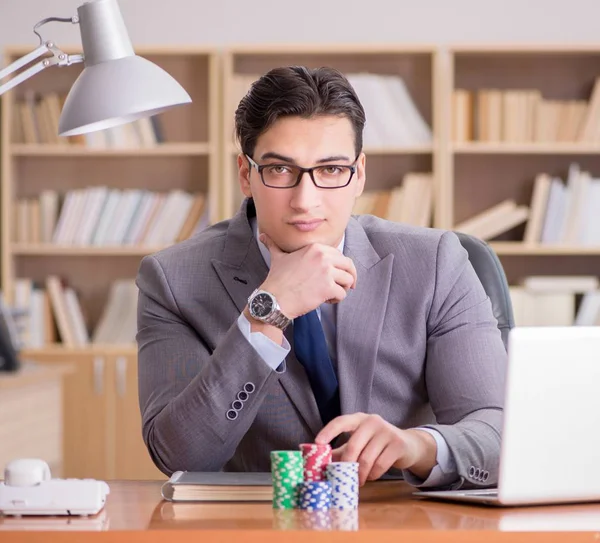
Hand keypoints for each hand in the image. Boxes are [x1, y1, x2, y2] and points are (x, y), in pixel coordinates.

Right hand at [259, 233, 356, 318]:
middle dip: (348, 277)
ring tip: (330, 294)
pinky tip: (324, 301)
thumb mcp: (278, 258)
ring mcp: (326, 272)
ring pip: (348, 281)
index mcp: (316, 248)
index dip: (341, 267)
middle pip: (349, 266)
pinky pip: (342, 294)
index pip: (340, 255)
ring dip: (342, 290)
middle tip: (342, 287)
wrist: (274, 298)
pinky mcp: (328, 287)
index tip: (337, 275)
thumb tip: (262, 236)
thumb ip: (274, 245)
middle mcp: (323, 257)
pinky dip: (336, 300)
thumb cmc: (277, 279)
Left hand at [315, 413, 437, 485]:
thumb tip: (319, 462)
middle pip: (353, 446)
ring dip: (361, 474)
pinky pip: (380, 465)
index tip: (317, 443)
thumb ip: (340, 451)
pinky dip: (373, 475)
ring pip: (366, 459)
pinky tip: (372, 476)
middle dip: (347, 465)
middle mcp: (372, 421)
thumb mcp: (358, 443)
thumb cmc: (376, 444)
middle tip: (344, 478)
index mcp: (359, 419)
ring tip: (359, 480)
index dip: (328, 431)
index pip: (341, 421)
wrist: (407, 445)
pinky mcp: (398, 444)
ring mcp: (386, 431)